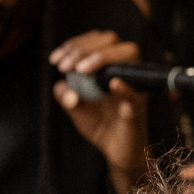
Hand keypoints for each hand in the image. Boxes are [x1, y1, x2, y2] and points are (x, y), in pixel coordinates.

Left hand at [49, 30, 145, 193]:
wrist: (116, 153)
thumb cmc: (100, 125)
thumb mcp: (75, 108)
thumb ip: (65, 94)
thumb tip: (64, 84)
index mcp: (109, 67)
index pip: (96, 41)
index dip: (75, 44)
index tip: (55, 60)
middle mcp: (124, 71)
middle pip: (112, 40)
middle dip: (83, 48)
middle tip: (64, 67)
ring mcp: (133, 86)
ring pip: (128, 55)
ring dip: (101, 58)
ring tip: (79, 70)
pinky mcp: (138, 107)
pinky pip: (134, 94)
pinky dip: (123, 88)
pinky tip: (111, 84)